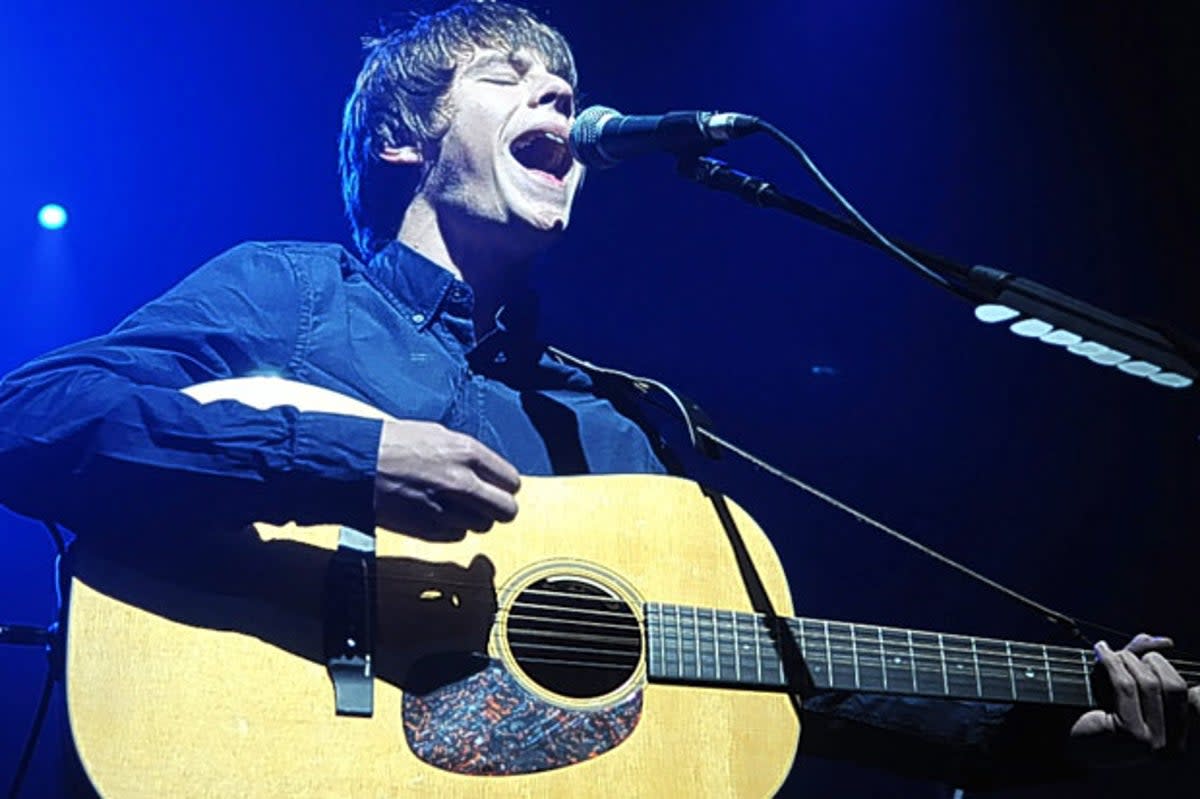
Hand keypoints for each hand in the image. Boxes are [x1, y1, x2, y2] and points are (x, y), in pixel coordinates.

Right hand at [373, 419, 519, 539]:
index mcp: (467, 453)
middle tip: (489, 504)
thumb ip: (469, 456)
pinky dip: (452, 528)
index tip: (499, 487)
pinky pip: (458, 536)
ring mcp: (445, 509)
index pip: (511, 481)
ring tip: (454, 505)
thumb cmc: (393, 444)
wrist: (355, 464)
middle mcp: (461, 482)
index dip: (506, 486)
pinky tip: (436, 513)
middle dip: (500, 508)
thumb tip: (490, 472)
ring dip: (474, 518)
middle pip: (506, 510)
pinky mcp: (428, 529)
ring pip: (483, 526)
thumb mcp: (438, 435)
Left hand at [1068, 633, 1197, 764]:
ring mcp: (1152, 744)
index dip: (1182, 674)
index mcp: (1176, 740)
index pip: (1196, 699)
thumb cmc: (1087, 708)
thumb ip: (1144, 662)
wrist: (1052, 733)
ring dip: (1125, 660)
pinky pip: (1126, 685)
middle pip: (1174, 686)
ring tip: (1106, 654)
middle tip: (1124, 655)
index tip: (1155, 659)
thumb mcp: (1123, 685)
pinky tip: (1099, 651)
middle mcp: (1170, 748)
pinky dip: (1112, 662)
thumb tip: (1165, 641)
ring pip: (1149, 682)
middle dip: (1149, 661)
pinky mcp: (1131, 735)